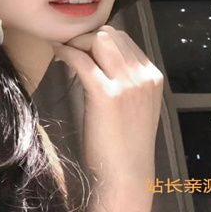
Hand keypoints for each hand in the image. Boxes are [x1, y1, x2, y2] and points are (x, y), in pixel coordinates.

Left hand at [52, 25, 163, 188]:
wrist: (126, 176)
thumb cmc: (125, 144)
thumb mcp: (135, 105)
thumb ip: (126, 80)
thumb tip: (98, 59)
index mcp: (152, 76)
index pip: (124, 39)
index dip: (98, 39)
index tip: (82, 47)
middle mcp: (143, 75)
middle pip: (111, 35)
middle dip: (86, 37)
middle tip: (70, 48)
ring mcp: (127, 84)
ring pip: (98, 40)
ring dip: (77, 42)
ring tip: (64, 51)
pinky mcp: (106, 95)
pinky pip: (82, 60)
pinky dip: (67, 53)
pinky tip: (58, 55)